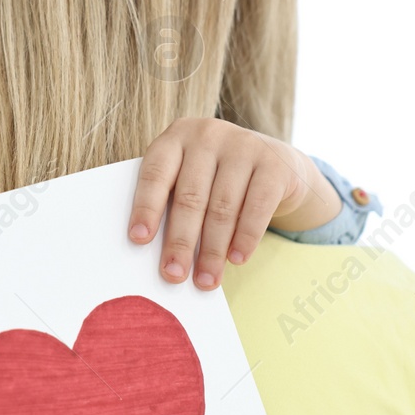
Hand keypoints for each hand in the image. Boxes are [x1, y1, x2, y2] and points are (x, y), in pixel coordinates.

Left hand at [128, 118, 339, 289]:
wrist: (275, 163)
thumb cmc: (217, 178)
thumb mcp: (192, 178)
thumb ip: (174, 203)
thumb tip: (161, 254)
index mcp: (176, 137)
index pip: (156, 173)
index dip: (146, 207)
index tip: (138, 240)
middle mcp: (208, 135)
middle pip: (190, 196)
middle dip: (181, 241)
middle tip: (173, 274)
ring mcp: (243, 145)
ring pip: (223, 206)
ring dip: (213, 250)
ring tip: (206, 279)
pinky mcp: (274, 163)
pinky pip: (257, 207)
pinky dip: (246, 237)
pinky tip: (237, 259)